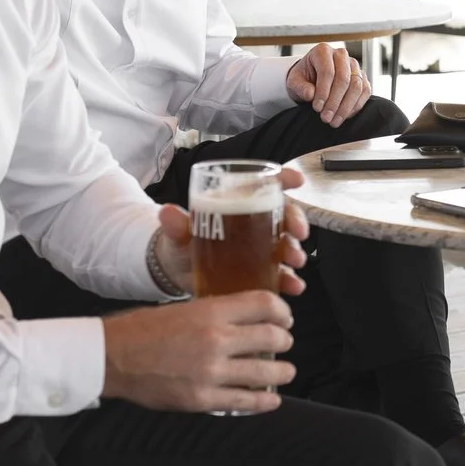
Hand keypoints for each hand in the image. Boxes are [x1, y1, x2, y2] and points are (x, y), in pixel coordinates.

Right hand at [100, 293, 295, 412]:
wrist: (110, 356)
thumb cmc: (141, 330)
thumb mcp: (183, 308)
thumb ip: (216, 312)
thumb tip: (246, 319)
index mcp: (211, 311)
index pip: (265, 304)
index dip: (282, 311)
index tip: (284, 317)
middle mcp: (216, 339)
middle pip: (272, 337)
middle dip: (285, 340)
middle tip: (284, 342)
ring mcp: (211, 371)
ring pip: (266, 372)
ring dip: (283, 372)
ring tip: (285, 372)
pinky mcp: (203, 398)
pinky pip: (245, 401)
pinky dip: (264, 401)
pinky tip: (271, 399)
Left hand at [149, 170, 311, 296]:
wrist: (177, 273)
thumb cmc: (182, 242)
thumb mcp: (178, 231)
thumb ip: (176, 223)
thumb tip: (166, 212)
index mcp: (238, 202)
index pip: (265, 184)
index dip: (283, 179)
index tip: (296, 180)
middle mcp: (255, 221)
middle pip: (284, 214)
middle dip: (297, 221)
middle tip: (298, 234)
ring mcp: (261, 247)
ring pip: (287, 244)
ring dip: (295, 251)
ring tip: (294, 261)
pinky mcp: (261, 271)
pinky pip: (281, 273)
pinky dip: (290, 280)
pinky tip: (294, 286)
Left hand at [285, 43, 369, 126]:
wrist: (312, 79)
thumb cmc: (303, 79)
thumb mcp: (295, 82)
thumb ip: (301, 87)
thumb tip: (310, 94)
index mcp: (322, 51)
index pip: (327, 71)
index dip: (323, 91)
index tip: (317, 108)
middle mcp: (341, 55)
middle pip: (344, 79)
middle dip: (335, 102)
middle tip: (326, 118)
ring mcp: (354, 65)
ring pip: (357, 86)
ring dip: (346, 107)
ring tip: (334, 121)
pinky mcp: (362, 77)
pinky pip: (365, 91)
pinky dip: (356, 106)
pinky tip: (344, 116)